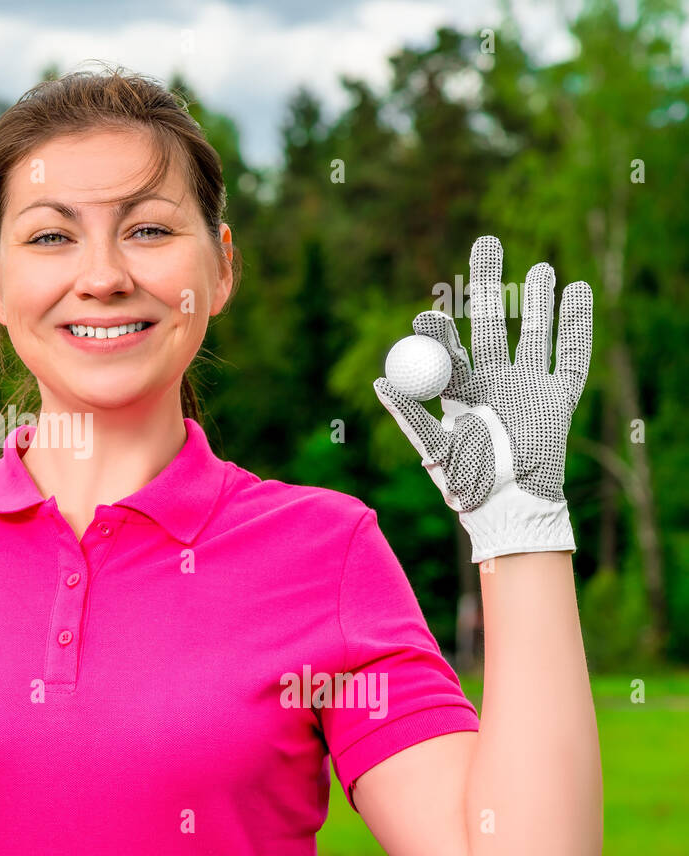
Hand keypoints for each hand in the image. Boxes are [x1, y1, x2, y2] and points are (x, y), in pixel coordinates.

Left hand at [372, 235, 592, 562]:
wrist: (510, 510)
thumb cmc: (466, 485)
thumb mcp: (436, 451)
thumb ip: (412, 418)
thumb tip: (380, 384)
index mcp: (455, 390)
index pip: (445, 346)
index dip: (439, 326)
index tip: (429, 313)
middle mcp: (489, 379)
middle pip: (488, 320)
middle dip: (487, 284)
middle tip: (485, 243)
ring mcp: (525, 384)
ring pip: (531, 330)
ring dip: (535, 299)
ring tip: (537, 267)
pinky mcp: (557, 396)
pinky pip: (569, 354)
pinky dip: (575, 323)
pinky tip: (577, 291)